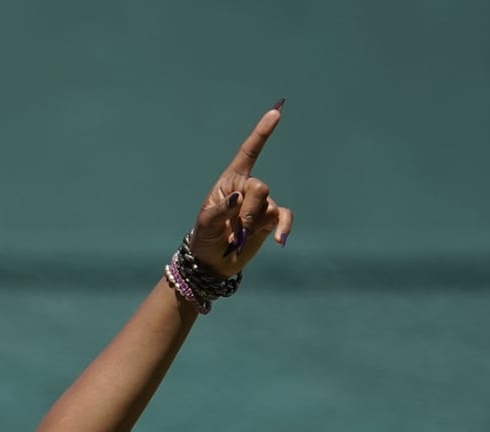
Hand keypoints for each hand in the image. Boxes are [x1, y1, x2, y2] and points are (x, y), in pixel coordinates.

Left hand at [188, 103, 293, 275]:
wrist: (212, 262)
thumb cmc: (205, 237)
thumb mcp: (206, 223)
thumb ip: (220, 210)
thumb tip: (238, 198)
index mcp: (231, 180)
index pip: (248, 152)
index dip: (262, 133)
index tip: (276, 112)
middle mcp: (248, 188)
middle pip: (261, 188)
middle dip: (249, 211)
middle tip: (236, 230)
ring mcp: (260, 204)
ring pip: (268, 206)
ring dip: (253, 225)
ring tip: (239, 238)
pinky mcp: (269, 220)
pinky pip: (283, 217)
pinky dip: (283, 227)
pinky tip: (279, 239)